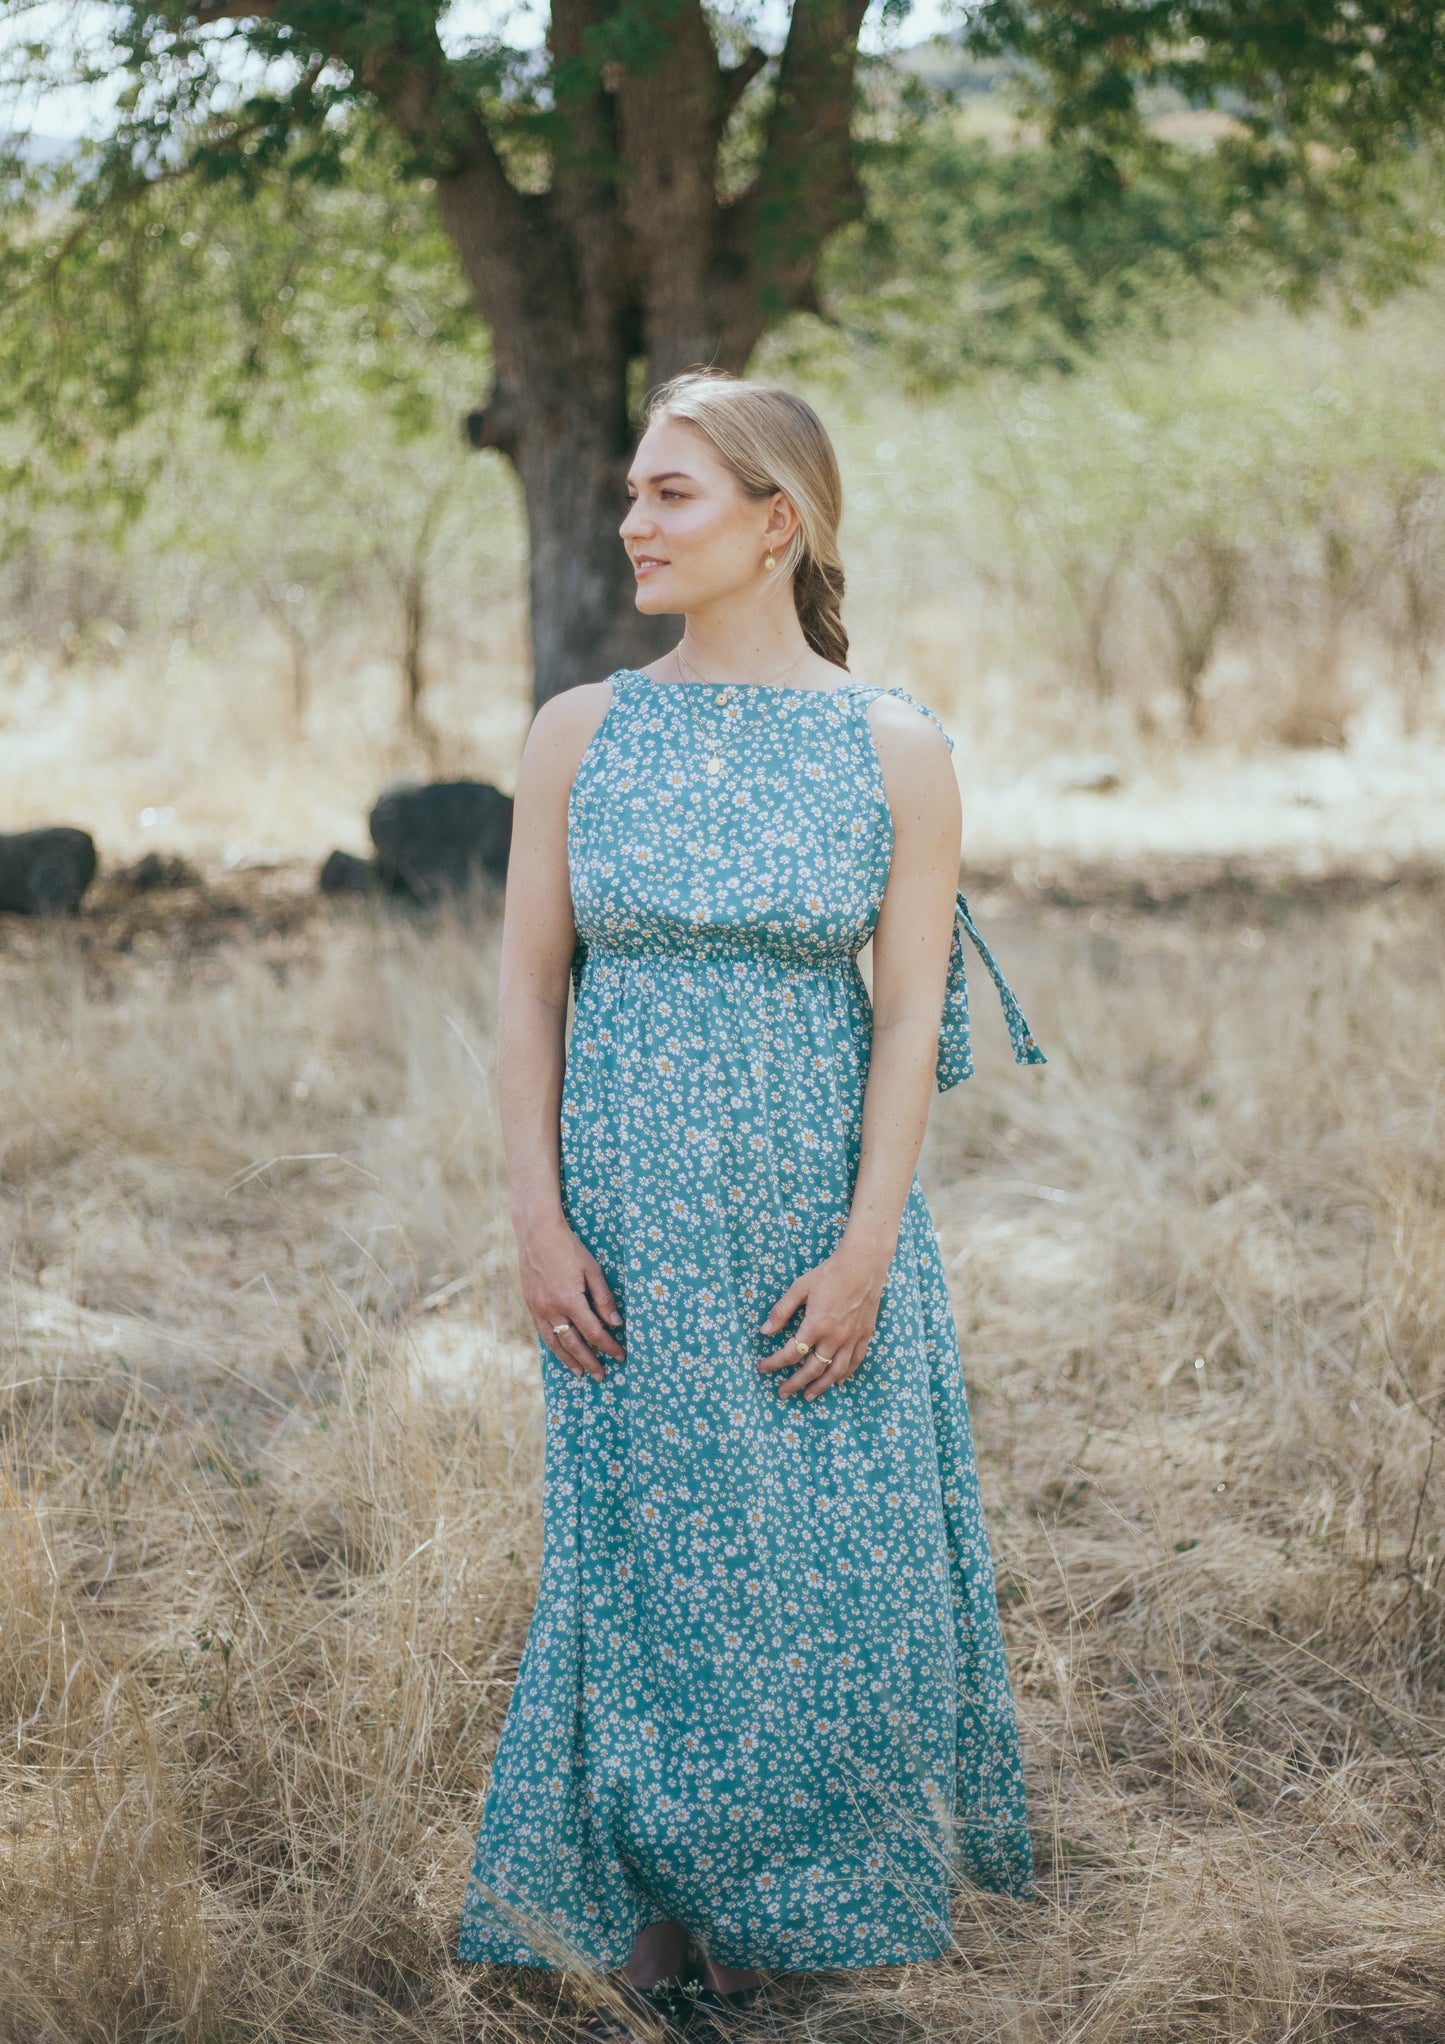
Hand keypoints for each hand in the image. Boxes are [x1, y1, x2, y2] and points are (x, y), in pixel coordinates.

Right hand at [514, 1210, 624, 1381]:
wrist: (536, 1233)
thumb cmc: (568, 1248)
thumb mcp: (592, 1269)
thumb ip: (604, 1298)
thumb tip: (616, 1323)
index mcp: (570, 1300)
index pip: (594, 1332)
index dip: (609, 1346)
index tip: (620, 1355)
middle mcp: (552, 1309)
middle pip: (574, 1344)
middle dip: (589, 1361)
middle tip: (601, 1376)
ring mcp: (538, 1308)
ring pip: (555, 1343)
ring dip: (569, 1360)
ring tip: (580, 1373)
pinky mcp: (530, 1305)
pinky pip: (542, 1332)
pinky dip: (553, 1346)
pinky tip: (560, 1352)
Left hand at [756, 1247, 886, 1398]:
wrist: (864, 1264)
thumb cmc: (830, 1273)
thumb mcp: (800, 1287)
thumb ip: (782, 1311)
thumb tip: (765, 1330)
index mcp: (816, 1325)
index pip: (790, 1353)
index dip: (774, 1363)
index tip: (763, 1368)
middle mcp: (834, 1337)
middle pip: (812, 1370)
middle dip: (794, 1384)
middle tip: (782, 1393)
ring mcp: (852, 1339)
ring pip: (835, 1372)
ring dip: (820, 1387)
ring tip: (808, 1396)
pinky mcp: (865, 1336)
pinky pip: (855, 1362)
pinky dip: (845, 1375)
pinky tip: (837, 1381)